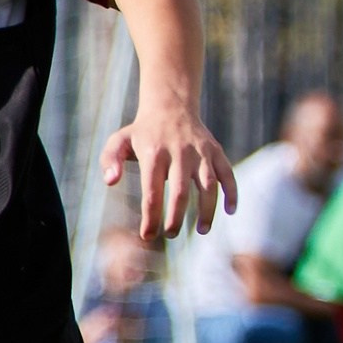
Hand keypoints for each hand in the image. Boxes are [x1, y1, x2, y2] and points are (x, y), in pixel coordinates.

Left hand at [101, 100, 234, 239]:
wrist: (171, 106)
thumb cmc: (141, 132)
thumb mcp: (118, 141)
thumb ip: (109, 160)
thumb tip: (110, 182)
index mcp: (153, 154)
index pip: (152, 192)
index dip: (151, 217)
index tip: (148, 235)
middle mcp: (179, 153)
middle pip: (180, 192)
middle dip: (176, 218)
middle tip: (171, 235)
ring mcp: (201, 152)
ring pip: (209, 185)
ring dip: (207, 210)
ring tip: (202, 231)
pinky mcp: (216, 151)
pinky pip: (228, 173)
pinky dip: (232, 192)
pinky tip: (230, 211)